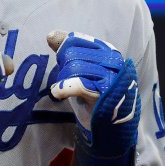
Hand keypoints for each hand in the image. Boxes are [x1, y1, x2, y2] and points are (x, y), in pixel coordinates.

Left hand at [47, 31, 139, 165]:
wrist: (113, 131)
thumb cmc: (97, 97)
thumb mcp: (84, 71)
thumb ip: (69, 52)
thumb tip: (51, 34)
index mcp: (110, 54)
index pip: (80, 40)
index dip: (65, 47)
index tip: (60, 57)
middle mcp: (114, 63)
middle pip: (74, 54)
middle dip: (63, 66)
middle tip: (64, 79)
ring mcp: (111, 79)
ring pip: (74, 68)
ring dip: (62, 78)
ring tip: (63, 89)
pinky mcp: (105, 96)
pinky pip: (78, 85)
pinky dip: (63, 88)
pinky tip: (57, 92)